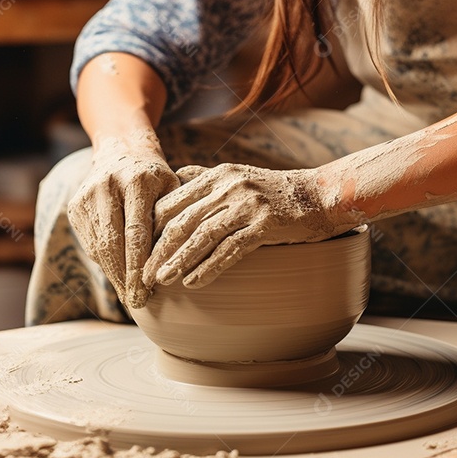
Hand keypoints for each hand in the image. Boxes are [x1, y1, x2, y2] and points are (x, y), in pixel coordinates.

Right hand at [66, 131, 178, 308]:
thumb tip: (178, 263)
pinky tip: (117, 276)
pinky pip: (89, 242)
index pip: (136, 232)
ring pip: (97, 245)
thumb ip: (174, 219)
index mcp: (137, 180)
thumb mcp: (173, 190)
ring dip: (112, 274)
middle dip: (124, 277)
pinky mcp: (74, 205)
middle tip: (137, 303)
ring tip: (129, 296)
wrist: (123, 152)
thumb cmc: (157, 179)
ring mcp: (87, 195)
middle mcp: (107, 185)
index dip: (140, 265)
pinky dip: (103, 262)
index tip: (148, 291)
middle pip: (112, 242)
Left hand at [143, 163, 358, 289]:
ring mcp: (247, 203)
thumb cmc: (276, 192)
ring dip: (178, 261)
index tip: (136, 252)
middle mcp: (228, 186)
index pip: (172, 202)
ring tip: (161, 281)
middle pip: (182, 220)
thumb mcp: (238, 176)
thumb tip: (176, 175)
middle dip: (158, 250)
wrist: (320, 195)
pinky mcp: (265, 223)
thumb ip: (206, 177)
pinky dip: (209, 267)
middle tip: (142, 274)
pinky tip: (194, 283)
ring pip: (202, 235)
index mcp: (217, 175)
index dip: (150, 228)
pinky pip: (230, 248)